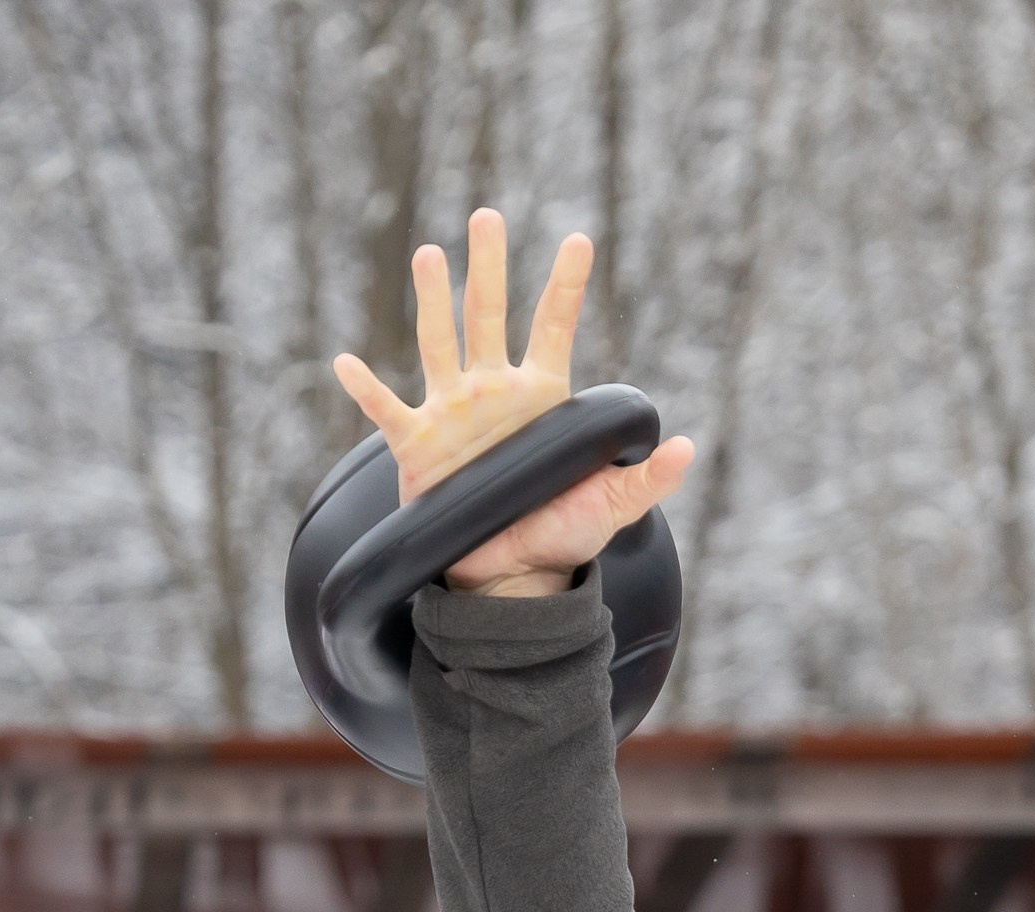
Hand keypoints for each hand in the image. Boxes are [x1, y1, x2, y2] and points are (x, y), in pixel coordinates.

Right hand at [332, 208, 691, 598]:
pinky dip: (366, 390)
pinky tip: (346, 364)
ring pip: (438, 342)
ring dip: (433, 299)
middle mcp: (493, 391)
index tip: (579, 239)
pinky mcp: (418, 445)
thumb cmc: (563, 532)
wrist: (514, 572)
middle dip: (488, 267)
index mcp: (541, 398)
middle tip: (487, 216)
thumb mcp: (615, 506)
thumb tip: (688, 449)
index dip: (566, 285)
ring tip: (430, 253)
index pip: (553, 328)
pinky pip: (387, 410)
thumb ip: (649, 477)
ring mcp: (453, 412)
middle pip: (487, 315)